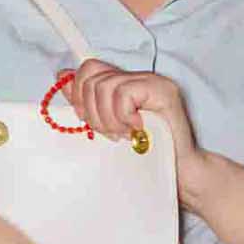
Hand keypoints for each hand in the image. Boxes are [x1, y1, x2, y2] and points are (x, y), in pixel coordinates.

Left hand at [68, 60, 217, 208]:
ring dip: (107, 118)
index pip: (89, 69)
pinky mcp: (163, 90)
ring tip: (122, 135)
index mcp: (126, 84)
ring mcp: (153, 82)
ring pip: (105, 86)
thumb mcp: (107, 128)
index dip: (77, 93)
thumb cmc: (147, 157)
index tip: (86, 121)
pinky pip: (123, 93)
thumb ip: (88, 103)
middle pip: (92, 76)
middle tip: (109, 134)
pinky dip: (122, 116)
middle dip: (91, 111)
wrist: (181, 174)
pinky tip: (135, 131)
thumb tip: (63, 76)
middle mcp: (139, 77)